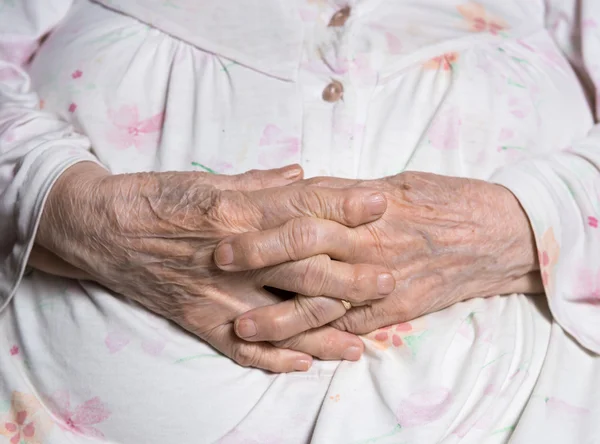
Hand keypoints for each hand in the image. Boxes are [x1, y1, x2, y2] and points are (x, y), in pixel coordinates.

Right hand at [35, 162, 394, 371]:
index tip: (380, 203)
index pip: (303, 207)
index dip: (344, 204)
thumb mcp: (207, 178)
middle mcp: (233, 254)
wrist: (100, 227)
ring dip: (324, 331)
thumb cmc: (155, 196)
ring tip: (361, 342)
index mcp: (235, 210)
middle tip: (389, 279)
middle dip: (351, 276)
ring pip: (282, 318)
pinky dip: (275, 360)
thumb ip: (259, 181)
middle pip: (304, 268)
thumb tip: (302, 174)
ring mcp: (216, 292)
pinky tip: (304, 366)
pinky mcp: (197, 318)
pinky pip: (241, 349)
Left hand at [214, 171, 542, 340]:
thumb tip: (301, 190)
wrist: (497, 235)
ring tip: (243, 326)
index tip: (229, 221)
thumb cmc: (445, 201)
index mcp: (368, 205)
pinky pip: (352, 327)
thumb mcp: (396, 183)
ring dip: (280, 316)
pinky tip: (291, 350)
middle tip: (219, 263)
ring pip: (322, 301)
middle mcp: (371, 242)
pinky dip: (321, 339)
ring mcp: (384, 280)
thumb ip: (346, 193)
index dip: (265, 218)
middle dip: (259, 258)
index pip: (305, 210)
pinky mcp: (396, 310)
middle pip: (305, 252)